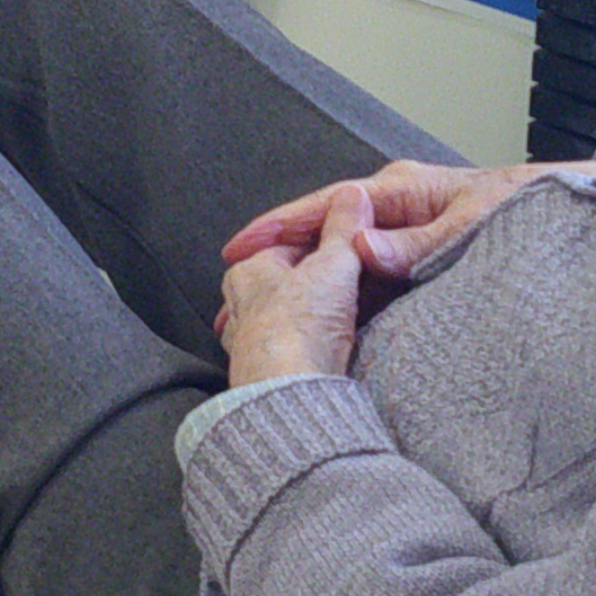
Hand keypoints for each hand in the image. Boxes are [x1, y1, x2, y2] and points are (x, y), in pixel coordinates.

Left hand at [218, 184, 370, 382]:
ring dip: (311, 318)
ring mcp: (249, 345)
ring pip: (285, 319)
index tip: (355, 246)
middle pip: (286, 283)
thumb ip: (345, 228)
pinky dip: (307, 348)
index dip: (326, 243)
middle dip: (315, 282)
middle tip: (352, 281)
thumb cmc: (300, 329)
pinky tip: (328, 352)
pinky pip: (289, 352)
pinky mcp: (264, 377)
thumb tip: (352, 194)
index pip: (289, 245)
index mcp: (248, 270)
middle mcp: (241, 306)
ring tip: (344, 319)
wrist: (291, 400)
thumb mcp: (333, 266)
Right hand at [222, 156, 595, 286]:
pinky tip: (314, 324)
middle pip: (321, 235)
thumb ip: (417, 243)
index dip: (279, 228)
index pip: (326, 206)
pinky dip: (335, 298)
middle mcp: (396, 208)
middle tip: (230, 306)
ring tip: (259, 320)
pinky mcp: (418, 261)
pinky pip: (366, 278)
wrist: (573, 212)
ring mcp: (405, 234)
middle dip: (275, 265)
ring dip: (301, 286)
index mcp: (402, 191)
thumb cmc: (529, 209)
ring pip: (338, 259)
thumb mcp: (472, 226)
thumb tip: (359, 247)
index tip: (238, 250)